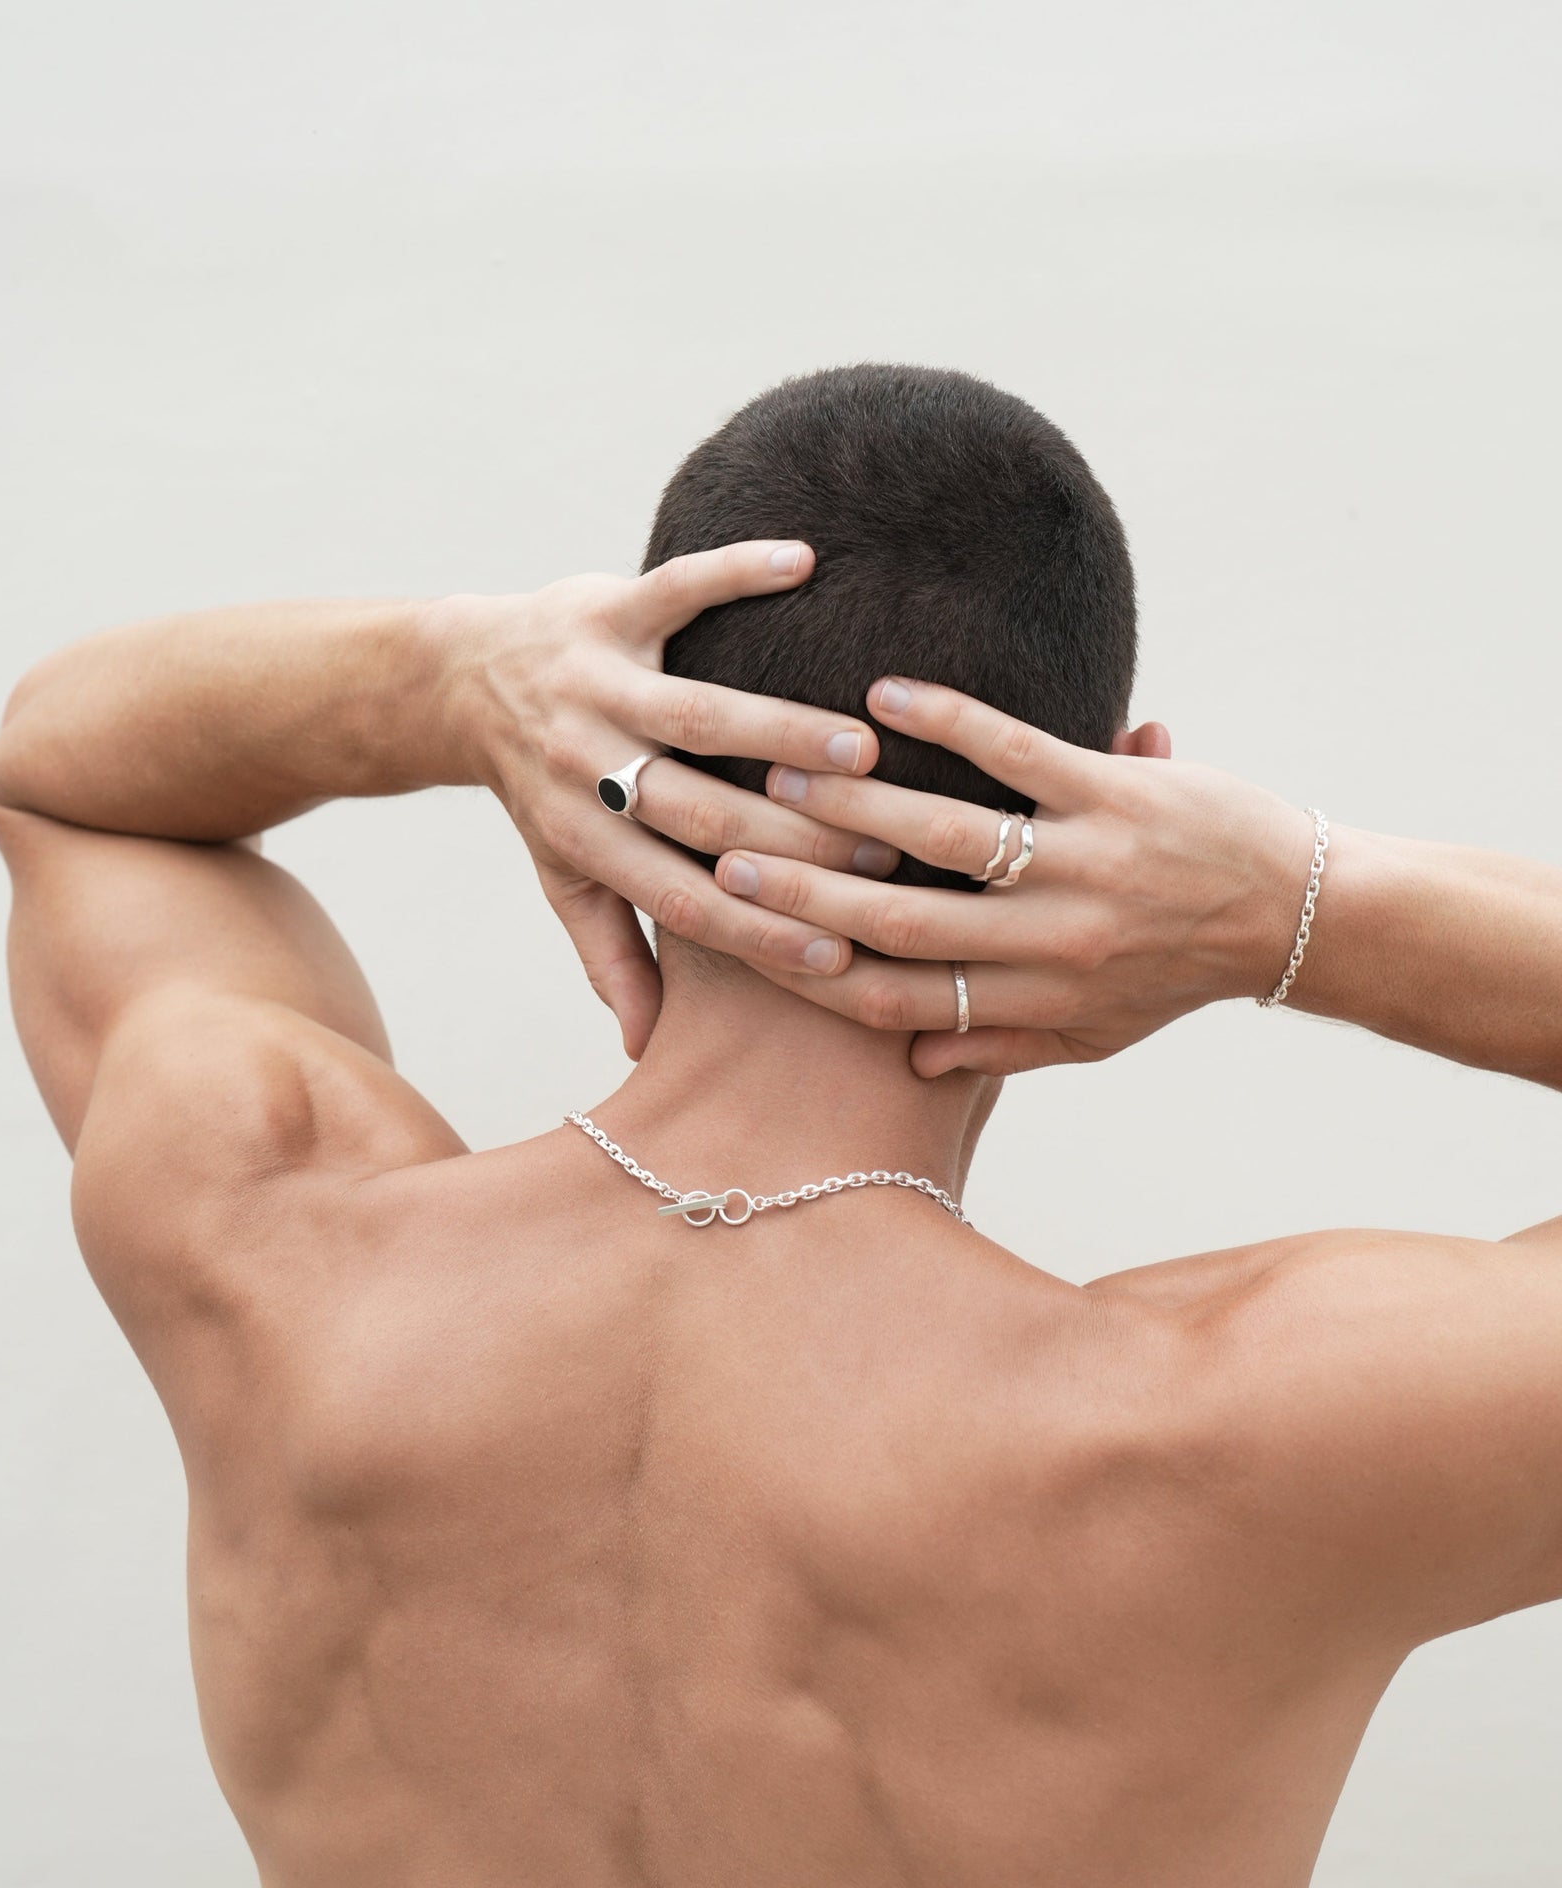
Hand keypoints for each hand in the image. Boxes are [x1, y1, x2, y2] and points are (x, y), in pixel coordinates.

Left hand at [436, 545, 887, 1057]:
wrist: (460, 679)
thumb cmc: (538, 790)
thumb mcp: (566, 876)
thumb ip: (612, 955)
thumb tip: (647, 1048)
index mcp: (585, 839)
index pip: (680, 900)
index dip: (757, 931)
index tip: (840, 952)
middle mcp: (586, 763)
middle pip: (698, 811)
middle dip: (791, 837)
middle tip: (887, 852)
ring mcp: (594, 682)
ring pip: (696, 711)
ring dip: (781, 731)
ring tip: (865, 748)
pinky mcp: (603, 608)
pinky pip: (675, 587)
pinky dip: (736, 572)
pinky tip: (804, 563)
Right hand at [692, 676, 1315, 1075]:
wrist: (1299, 917)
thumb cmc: (1180, 978)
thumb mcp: (1093, 1036)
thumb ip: (1002, 1049)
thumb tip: (910, 1059)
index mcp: (1034, 999)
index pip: (898, 999)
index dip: (813, 976)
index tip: (744, 947)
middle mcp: (1052, 940)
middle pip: (901, 920)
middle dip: (803, 892)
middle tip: (725, 855)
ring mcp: (1086, 862)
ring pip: (947, 834)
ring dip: (856, 803)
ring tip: (781, 771)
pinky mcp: (1120, 792)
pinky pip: (1021, 752)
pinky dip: (950, 717)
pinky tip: (884, 693)